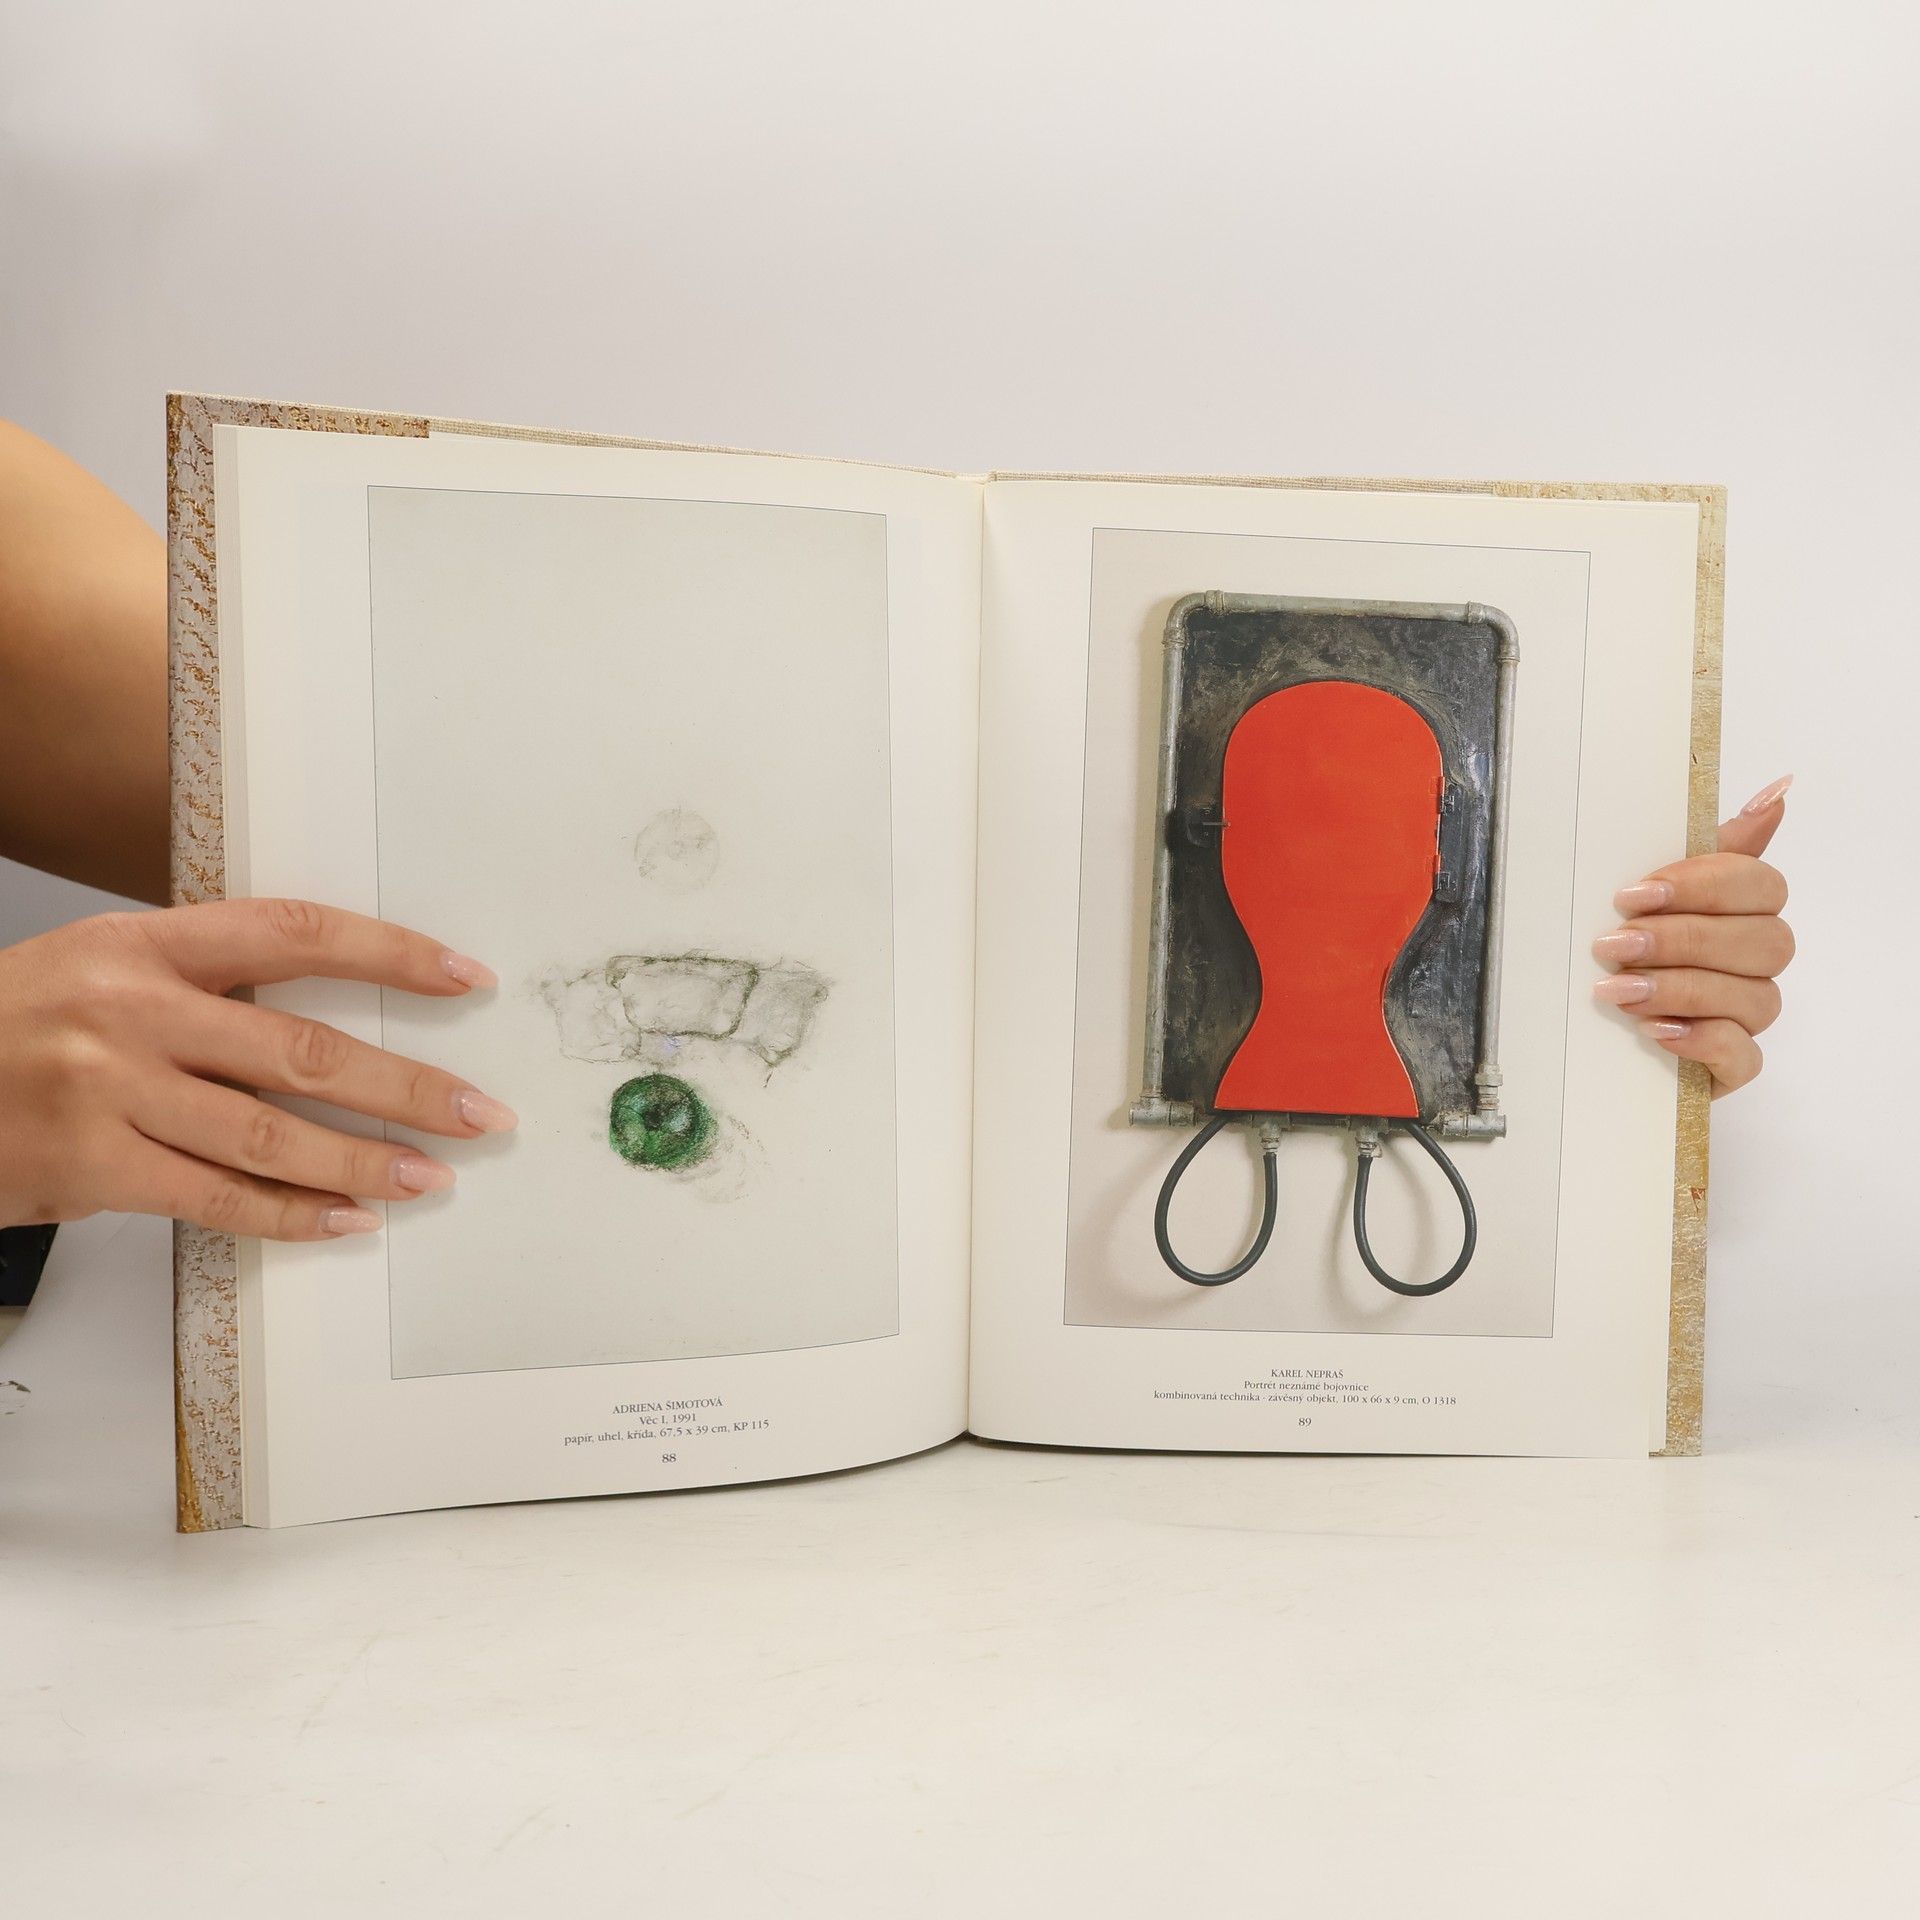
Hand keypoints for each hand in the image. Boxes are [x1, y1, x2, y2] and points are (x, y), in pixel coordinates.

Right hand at [0, 899, 515, 1239]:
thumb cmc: (15, 1026)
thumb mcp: (101, 968)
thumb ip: (204, 982)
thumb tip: (329, 1015)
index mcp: (145, 943)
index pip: (296, 934)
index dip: (390, 954)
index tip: (464, 977)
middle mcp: (131, 1010)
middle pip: (303, 1050)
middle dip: (407, 1087)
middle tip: (479, 1112)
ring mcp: (108, 1091)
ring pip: (272, 1135)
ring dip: (365, 1162)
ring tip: (432, 1177)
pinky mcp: (91, 1167)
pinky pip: (218, 1198)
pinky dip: (293, 1215)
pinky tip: (350, 1220)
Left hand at [1593, 775, 1793, 1096]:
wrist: (1572, 1024)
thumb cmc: (1616, 945)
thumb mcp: (1644, 889)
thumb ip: (1707, 841)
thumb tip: (1779, 789)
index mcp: (1738, 909)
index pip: (1760, 884)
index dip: (1703, 886)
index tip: (1632, 895)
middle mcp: (1752, 960)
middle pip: (1764, 941)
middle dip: (1684, 940)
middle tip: (1613, 946)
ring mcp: (1745, 1014)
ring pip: (1757, 997)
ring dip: (1682, 989)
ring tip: (1617, 992)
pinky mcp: (1730, 1066)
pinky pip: (1745, 1057)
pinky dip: (1703, 1041)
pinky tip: (1657, 1031)